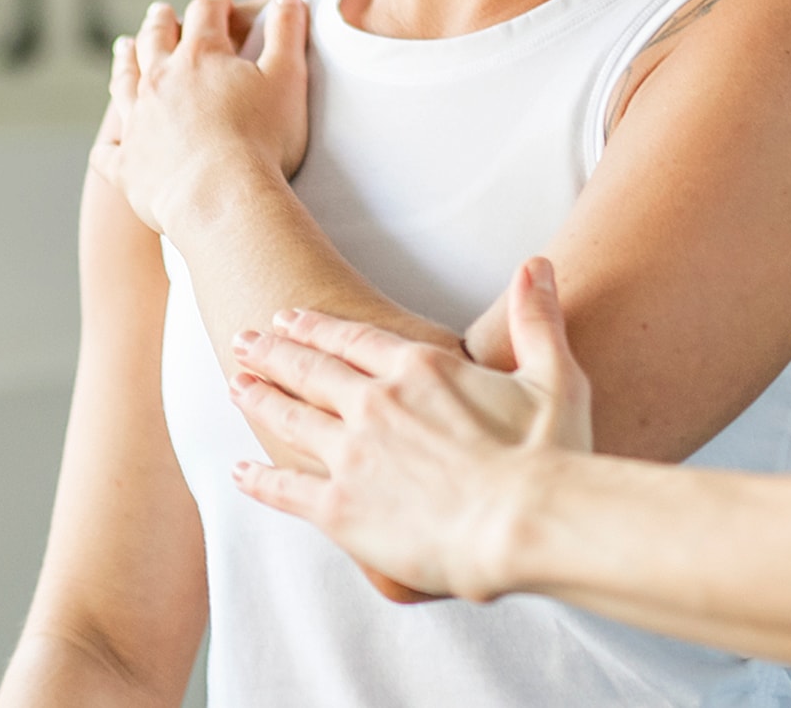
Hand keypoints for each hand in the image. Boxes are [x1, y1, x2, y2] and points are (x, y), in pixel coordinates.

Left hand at [89, 0, 309, 237]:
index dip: (216, 5)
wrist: (222, 197)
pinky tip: (109, 146)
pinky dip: (110, 147)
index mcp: (200, 55)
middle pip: (155, 39)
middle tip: (161, 12)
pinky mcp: (128, 165)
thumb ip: (288, 32)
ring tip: (124, 48)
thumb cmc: (263, 138)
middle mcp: (159, 79)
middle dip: (162, 22)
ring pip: (124, 81)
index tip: (221, 3)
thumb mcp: (288, 77)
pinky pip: (110, 153)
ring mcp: (139, 121)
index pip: (205, 14)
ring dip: (125, 61)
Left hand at [230, 257, 591, 601]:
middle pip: (311, 369)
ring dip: (260, 399)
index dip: (319, 326)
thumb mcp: (553, 374)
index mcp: (419, 370)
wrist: (526, 524)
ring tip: (236, 385)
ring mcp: (352, 455)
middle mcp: (375, 403)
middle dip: (275, 352)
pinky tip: (242, 473)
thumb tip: (538, 266)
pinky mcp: (342, 510)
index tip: (290, 316)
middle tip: (245, 340)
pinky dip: (261, 480)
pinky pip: (288, 490)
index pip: (354, 338)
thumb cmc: (548, 455)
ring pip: (291, 418)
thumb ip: (537, 319)